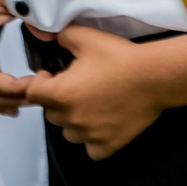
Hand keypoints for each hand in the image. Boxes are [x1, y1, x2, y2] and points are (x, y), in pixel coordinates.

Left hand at [23, 25, 167, 159]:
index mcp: (61, 94)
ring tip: (90, 104)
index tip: (52, 75)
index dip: (40, 83)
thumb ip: (62, 36)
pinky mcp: (108, 145)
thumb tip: (52, 38)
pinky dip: (93, 139)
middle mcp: (71, 119)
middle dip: (57, 100)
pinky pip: (91, 149)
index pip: (32, 94)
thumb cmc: (120, 57)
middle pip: (50, 114)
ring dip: (73, 121)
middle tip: (76, 87)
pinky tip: (103, 123)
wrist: (154, 77)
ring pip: (69, 132)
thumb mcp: (85, 38)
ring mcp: (89, 135)